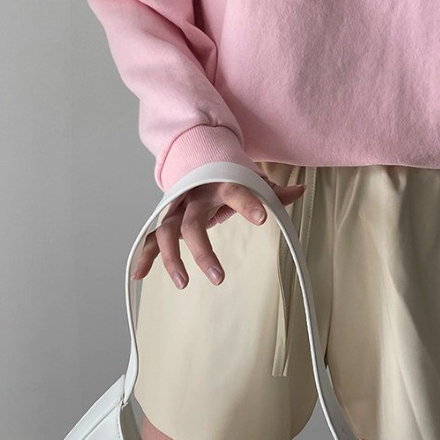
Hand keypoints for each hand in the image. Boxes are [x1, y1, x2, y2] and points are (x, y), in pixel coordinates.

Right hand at [133, 171, 306, 289]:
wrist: (199, 156)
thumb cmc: (228, 173)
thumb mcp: (252, 178)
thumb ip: (274, 191)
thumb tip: (299, 191)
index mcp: (220, 182)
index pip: (235, 191)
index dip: (248, 203)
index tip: (262, 218)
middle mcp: (194, 195)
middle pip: (193, 223)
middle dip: (203, 251)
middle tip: (219, 277)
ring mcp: (177, 207)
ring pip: (168, 232)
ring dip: (172, 258)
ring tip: (183, 283)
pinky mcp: (167, 218)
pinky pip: (152, 236)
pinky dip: (144, 254)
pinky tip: (139, 275)